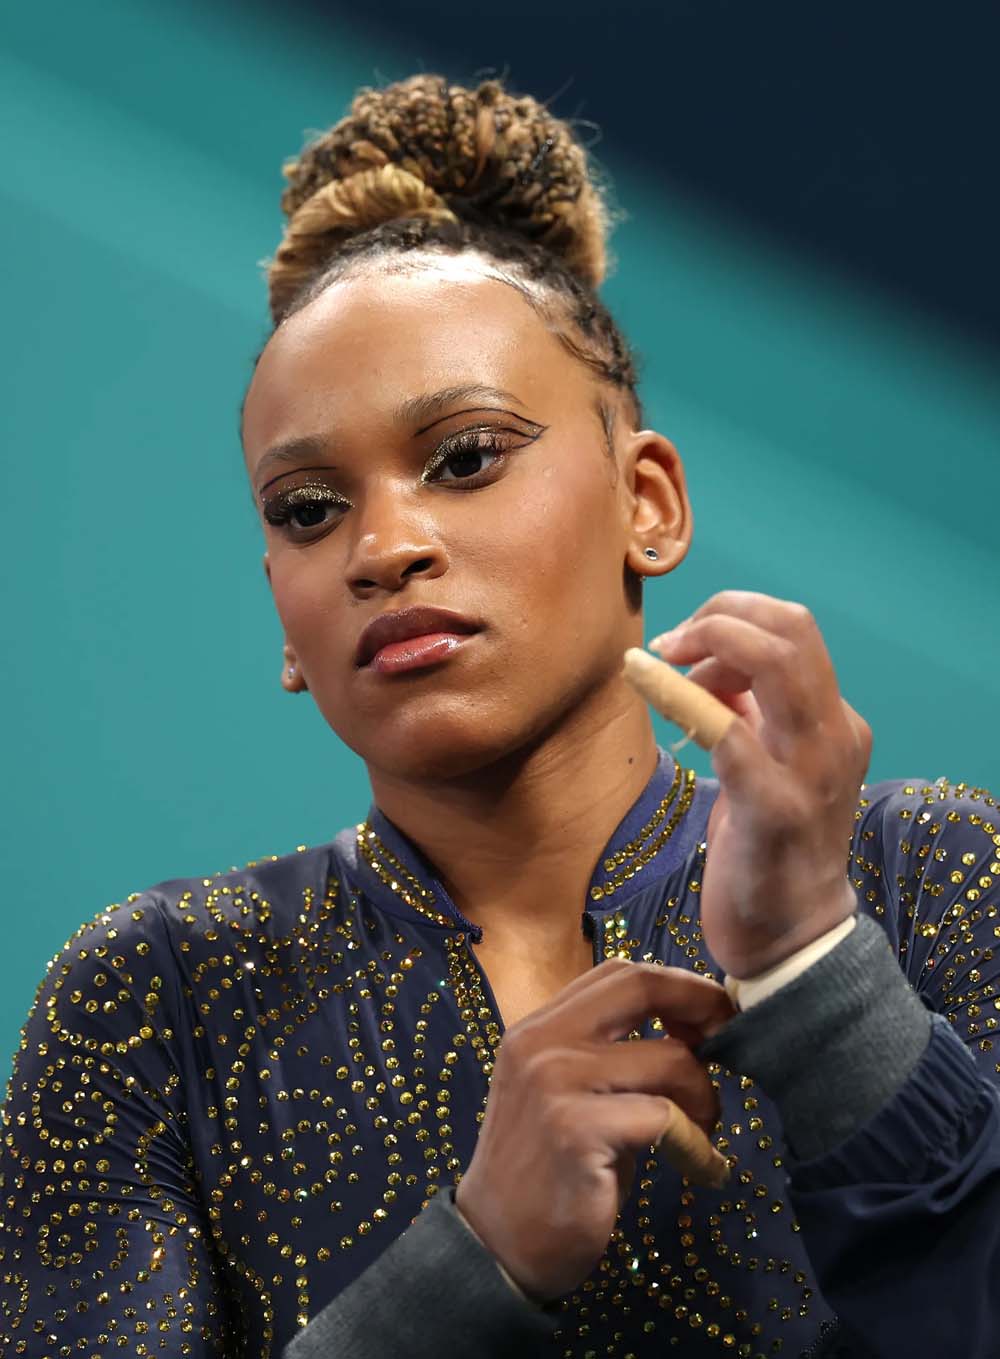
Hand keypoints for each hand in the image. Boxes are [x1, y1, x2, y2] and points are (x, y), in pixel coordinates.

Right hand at [454, 959, 733, 1300]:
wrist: (494, 1245)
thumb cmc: (546, 1172)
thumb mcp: (569, 1096)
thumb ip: (611, 1056)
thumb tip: (692, 1030)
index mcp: (539, 1028)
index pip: (618, 974)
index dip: (676, 987)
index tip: (710, 1018)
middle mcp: (541, 1042)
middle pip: (641, 987)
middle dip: (703, 1006)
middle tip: (730, 1045)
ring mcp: (555, 1082)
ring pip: (671, 1061)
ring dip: (706, 1100)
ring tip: (703, 1136)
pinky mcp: (576, 1130)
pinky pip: (667, 1121)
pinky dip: (699, 1148)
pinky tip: (703, 1172)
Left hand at [651, 591, 870, 978]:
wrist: (792, 940)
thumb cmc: (771, 850)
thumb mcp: (764, 765)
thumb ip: (747, 713)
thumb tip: (705, 667)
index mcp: (834, 721)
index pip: (792, 629)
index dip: (733, 618)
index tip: (683, 644)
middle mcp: (835, 736)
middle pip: (793, 628)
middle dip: (721, 615)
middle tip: (670, 643)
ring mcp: (811, 771)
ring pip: (777, 662)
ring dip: (708, 643)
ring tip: (661, 666)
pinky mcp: (775, 809)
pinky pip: (730, 733)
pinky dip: (681, 696)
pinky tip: (645, 683)